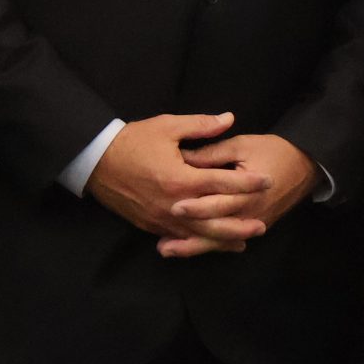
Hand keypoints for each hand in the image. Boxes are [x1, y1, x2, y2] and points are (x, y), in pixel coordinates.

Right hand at [86, 112, 268, 254]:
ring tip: (244, 242)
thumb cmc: (132, 141)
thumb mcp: (167, 126)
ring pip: (199, 234)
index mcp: (181, 178)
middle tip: (263, 223)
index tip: (267, 181)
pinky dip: (198, 242)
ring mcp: (162, 218)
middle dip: (241, 222)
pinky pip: (179, 238)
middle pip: (215, 219)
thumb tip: (229, 119)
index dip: (248, 182)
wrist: (96, 161)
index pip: (223, 183)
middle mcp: (174, 203)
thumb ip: (201, 125)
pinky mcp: (151, 225)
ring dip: (223, 239)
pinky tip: (210, 245)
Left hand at [167, 132, 316, 257]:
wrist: (306, 165)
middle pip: (215, 228)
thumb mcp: (242, 145)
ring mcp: (253, 223)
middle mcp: (250, 212)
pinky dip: (208, 246)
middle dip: (188, 234)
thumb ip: (213, 153)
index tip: (172, 206)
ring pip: (219, 240)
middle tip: (161, 242)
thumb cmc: (272, 150)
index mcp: (247, 190)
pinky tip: (186, 248)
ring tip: (165, 251)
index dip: (195, 205)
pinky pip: (228, 241)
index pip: (217, 201)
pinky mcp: (254, 227)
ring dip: (193, 247)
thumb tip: (183, 158)